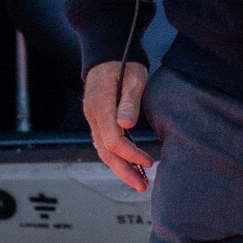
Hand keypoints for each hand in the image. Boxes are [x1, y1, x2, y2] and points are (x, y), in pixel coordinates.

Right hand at [83, 61, 153, 191]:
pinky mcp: (98, 121)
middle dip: (124, 171)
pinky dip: (118, 157)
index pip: (112, 139)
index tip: (149, 162)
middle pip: (106, 151)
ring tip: (141, 181)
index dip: (130, 154)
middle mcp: (93, 116)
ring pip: (104, 151)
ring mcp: (93, 120)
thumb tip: (126, 126)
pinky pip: (105, 144)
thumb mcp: (133, 77)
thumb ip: (130, 101)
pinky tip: (132, 166)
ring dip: (121, 168)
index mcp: (100, 105)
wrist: (107, 56)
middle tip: (143, 186)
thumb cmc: (124, 64)